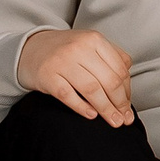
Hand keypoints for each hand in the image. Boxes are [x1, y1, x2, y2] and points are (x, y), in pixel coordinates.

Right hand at [18, 26, 134, 126]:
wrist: (30, 49)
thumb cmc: (66, 51)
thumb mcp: (90, 46)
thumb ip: (112, 58)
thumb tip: (128, 86)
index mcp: (94, 39)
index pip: (120, 69)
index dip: (127, 91)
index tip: (128, 106)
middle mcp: (79, 48)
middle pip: (109, 80)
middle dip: (120, 103)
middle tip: (124, 118)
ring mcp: (62, 62)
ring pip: (92, 89)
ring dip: (106, 109)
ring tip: (113, 121)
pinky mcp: (47, 76)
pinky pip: (68, 95)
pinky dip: (82, 107)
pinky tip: (92, 115)